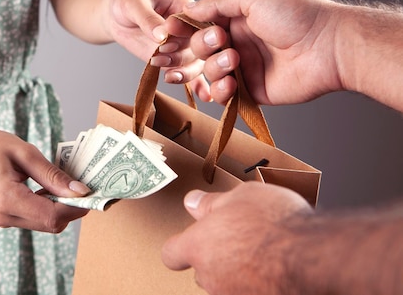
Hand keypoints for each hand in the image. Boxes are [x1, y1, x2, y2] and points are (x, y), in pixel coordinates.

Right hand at [0, 127, 90, 232]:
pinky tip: (48, 187)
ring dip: (60, 207)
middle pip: (51, 224)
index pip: (52, 216)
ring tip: (65, 183)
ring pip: (44, 223)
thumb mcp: (24, 153)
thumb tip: (80, 191)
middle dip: (71, 208)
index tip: (91, 191)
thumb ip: (53, 175)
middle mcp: (4, 216)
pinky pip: (34, 218)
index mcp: (6, 200)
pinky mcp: (3, 217)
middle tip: (82, 185)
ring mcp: (2, 220)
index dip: (76, 207)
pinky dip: (47, 206)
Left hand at [103, 0, 210, 98]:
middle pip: (200, 47)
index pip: (196, 23)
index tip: (165, 43)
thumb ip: (148, 19)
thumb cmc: (125, 2)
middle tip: (159, 57)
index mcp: (184, 6)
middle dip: (182, 57)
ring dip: (183, 72)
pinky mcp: (174, 60)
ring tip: (166, 74)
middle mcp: (189, 27)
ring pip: (196, 63)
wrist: (114, 16)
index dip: (186, 36)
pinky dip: (197, 86)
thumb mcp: (133, 4)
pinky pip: (189, 73)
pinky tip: (205, 97)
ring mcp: (183, 45)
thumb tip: (162, 34)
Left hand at [161, 182, 312, 294]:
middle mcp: (211, 277)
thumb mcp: (241, 196)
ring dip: (238, 272)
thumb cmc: (275, 224)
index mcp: (198, 246)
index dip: (179, 247)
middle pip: (202, 271)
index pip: (171, 254)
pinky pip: (250, 291)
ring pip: (227, 284)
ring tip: (263, 254)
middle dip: (216, 258)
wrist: (310, 258)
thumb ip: (211, 203)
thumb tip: (193, 202)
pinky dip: (258, 284)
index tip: (187, 241)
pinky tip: (276, 269)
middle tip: (238, 239)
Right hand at [162, 0, 344, 104]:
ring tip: (235, 61)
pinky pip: (223, 96)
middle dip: (202, 46)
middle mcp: (237, 43)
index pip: (199, 26)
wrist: (328, 47)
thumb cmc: (297, 14)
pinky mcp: (251, 92)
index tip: (167, 33)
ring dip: (215, 68)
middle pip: (199, 50)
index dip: (182, 30)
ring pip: (208, 73)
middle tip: (222, 41)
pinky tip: (232, 83)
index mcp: (236, 19)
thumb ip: (217, 2)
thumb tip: (188, 9)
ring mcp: (244, 68)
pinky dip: (220, 91)